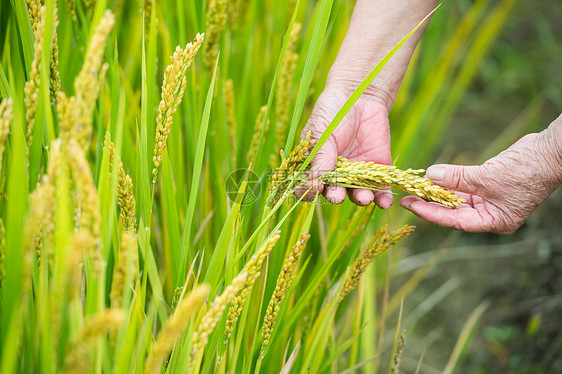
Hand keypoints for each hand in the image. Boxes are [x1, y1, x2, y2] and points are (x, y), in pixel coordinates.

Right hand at [298, 89, 393, 206]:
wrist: (361, 95)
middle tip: (336, 196)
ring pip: (357, 194)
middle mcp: (336, 175)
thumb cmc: (333, 112)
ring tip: (364, 197)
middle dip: (335, 197)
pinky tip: (384, 202)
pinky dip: (383, 199)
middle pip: (334, 194)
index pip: (308, 186)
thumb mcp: (322, 133)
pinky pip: (380, 190)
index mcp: (316, 166)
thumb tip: (315, 182)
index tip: (315, 188)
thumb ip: (321, 157)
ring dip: (360, 199)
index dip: (309, 192)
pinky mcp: (378, 170)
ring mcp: (357, 174)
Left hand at [400, 124, 561, 234]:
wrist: (550, 152)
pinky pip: (463, 186)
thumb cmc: (526, 170)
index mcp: (495, 221)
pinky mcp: (488, 185)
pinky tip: (432, 178)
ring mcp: (490, 200)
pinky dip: (449, 182)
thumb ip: (457, 178)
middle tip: (407, 196)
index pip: (455, 221)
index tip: (411, 205)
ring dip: (438, 192)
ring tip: (415, 187)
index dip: (431, 213)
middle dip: (431, 203)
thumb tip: (430, 176)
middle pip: (454, 212)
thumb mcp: (487, 177)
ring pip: (457, 199)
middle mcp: (491, 214)